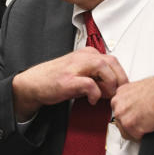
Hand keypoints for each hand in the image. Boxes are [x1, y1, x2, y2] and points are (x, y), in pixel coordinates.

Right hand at [12, 47, 127, 122]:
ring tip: (105, 95)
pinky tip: (92, 100)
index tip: (120, 88)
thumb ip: (96, 75)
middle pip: (111, 62)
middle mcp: (82, 57)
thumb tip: (113, 86)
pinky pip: (90, 84)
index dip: (120, 76)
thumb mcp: (79, 72)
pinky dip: (95, 93)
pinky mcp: (68, 80)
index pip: (113, 60)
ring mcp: (75, 67)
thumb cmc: (55, 79)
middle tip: (116, 93)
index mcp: (86, 54)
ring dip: (109, 84)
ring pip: (103, 67)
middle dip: (119, 79)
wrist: (33, 83)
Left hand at [110, 70, 153, 140]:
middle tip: (145, 122)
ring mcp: (122, 115)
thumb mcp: (139, 90)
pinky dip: (145, 136)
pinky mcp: (130, 125)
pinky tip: (152, 126)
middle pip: (121, 123)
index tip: (136, 118)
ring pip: (127, 132)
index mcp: (119, 93)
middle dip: (133, 125)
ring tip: (150, 124)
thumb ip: (132, 100)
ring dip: (138, 132)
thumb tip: (135, 108)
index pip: (120, 112)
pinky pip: (136, 138)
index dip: (130, 117)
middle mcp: (117, 103)